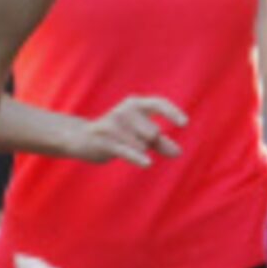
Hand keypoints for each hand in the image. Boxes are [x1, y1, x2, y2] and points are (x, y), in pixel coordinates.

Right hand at [69, 95, 187, 165]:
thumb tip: (178, 152)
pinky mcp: (106, 140)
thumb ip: (159, 142)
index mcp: (135, 103)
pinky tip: (148, 163)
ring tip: (121, 145)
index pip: (158, 103)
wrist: (82, 139)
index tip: (185, 123)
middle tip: (129, 140)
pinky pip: (129, 150)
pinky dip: (138, 157)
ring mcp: (114, 124)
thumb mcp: (138, 135)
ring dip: (137, 151)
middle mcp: (125, 110)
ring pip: (143, 145)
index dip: (172, 112)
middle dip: (148, 142)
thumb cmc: (116, 135)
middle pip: (153, 132)